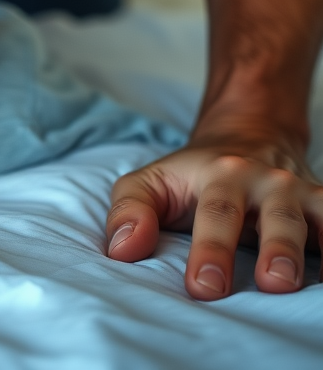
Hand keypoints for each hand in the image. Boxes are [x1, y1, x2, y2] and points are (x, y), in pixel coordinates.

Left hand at [106, 132, 322, 299]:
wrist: (245, 136)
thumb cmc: (191, 176)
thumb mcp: (150, 182)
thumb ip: (131, 211)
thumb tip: (122, 251)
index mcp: (219, 175)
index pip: (215, 214)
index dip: (210, 250)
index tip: (202, 288)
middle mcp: (265, 181)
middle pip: (275, 217)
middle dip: (275, 252)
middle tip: (270, 286)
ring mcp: (300, 193)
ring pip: (315, 218)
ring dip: (315, 250)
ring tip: (305, 284)